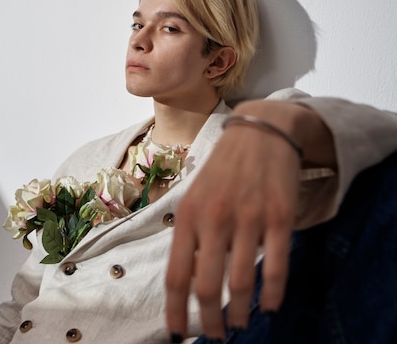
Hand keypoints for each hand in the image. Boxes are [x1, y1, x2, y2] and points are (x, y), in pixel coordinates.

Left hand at [165, 100, 334, 340]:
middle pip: (208, 287)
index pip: (176, 275)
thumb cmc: (222, 170)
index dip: (175, 310)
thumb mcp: (194, 197)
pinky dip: (274, 294)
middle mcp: (214, 219)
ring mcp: (248, 218)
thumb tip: (187, 282)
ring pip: (241, 283)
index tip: (178, 333)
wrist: (260, 132)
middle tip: (215, 336)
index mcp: (187, 216)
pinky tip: (270, 307)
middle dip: (210, 321)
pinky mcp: (279, 216)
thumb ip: (189, 236)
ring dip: (240, 313)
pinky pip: (277, 266)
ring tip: (238, 325)